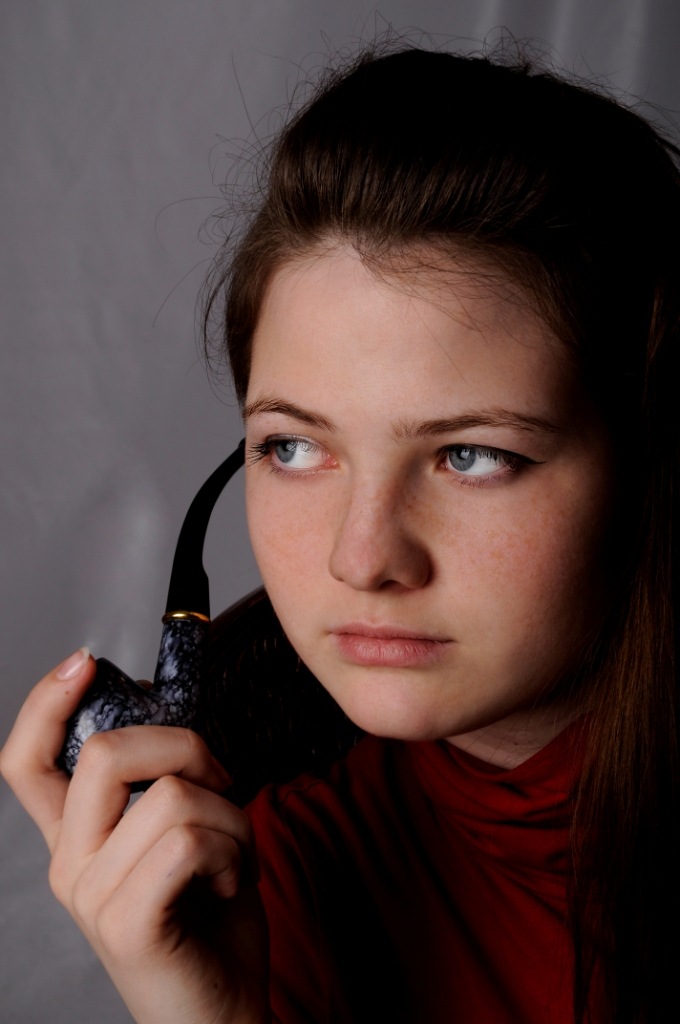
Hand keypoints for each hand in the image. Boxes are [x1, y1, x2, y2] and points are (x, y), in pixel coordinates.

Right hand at [0, 649, 268, 1023]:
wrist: (224, 1010)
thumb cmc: (210, 917)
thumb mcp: (184, 835)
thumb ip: (166, 785)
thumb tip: (178, 726)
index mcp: (78, 837)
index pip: (27, 762)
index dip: (44, 703)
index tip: (83, 661)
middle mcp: (69, 863)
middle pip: (109, 753)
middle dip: (188, 748)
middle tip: (221, 787)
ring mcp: (90, 896)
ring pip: (172, 795)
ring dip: (232, 817)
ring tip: (233, 858)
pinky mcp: (125, 922)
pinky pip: (188, 839)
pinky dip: (233, 850)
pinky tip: (230, 885)